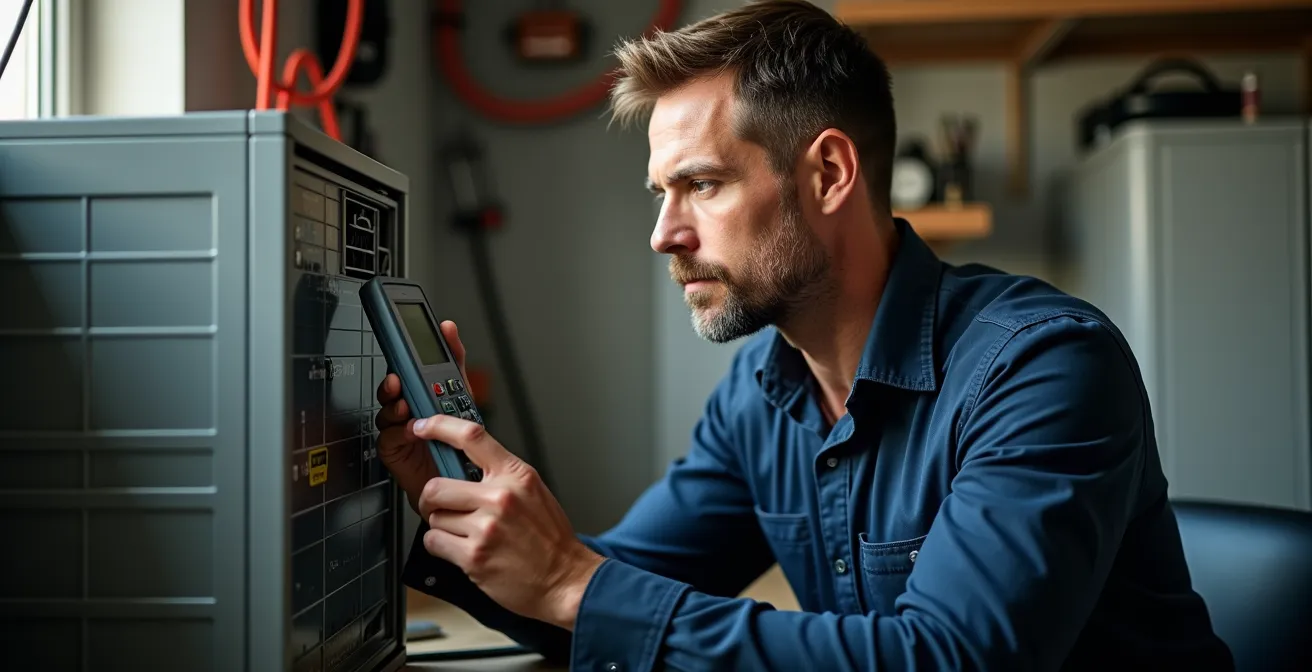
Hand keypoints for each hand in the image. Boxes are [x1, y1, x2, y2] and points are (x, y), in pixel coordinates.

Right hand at [374, 320, 467, 512]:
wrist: (460, 486)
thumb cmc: (460, 444)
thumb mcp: (464, 397)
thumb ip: (455, 363)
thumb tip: (448, 328)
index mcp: (424, 393)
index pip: (408, 368)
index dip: (403, 356)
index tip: (403, 344)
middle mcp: (410, 408)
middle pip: (393, 388)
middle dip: (394, 380)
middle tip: (399, 378)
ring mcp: (401, 429)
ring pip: (388, 410)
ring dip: (394, 405)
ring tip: (406, 404)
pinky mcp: (395, 450)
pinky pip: (389, 437)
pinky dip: (398, 432)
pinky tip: (410, 429)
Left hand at [413, 416, 603, 629]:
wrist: (565, 579)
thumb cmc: (550, 538)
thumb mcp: (534, 492)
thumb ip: (502, 476)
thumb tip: (465, 463)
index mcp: (516, 475)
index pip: (471, 437)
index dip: (439, 427)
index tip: (422, 428)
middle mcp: (500, 497)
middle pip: (436, 486)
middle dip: (432, 500)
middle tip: (443, 507)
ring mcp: (486, 528)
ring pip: (434, 517)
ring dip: (442, 527)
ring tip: (467, 534)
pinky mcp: (474, 556)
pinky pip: (434, 542)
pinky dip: (441, 547)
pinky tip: (462, 549)